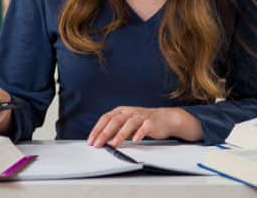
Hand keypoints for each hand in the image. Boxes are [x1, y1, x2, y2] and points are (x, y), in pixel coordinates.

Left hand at [87, 106, 201, 147]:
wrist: (164, 119)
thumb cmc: (142, 122)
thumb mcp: (126, 124)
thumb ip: (115, 130)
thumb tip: (102, 141)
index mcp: (121, 111)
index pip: (106, 118)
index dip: (97, 129)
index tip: (91, 140)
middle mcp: (129, 112)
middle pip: (115, 121)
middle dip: (105, 133)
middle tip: (98, 144)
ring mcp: (141, 116)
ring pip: (128, 124)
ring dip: (120, 135)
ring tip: (113, 144)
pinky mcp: (151, 122)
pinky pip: (144, 127)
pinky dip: (139, 133)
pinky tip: (135, 140)